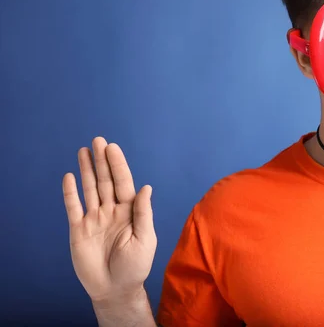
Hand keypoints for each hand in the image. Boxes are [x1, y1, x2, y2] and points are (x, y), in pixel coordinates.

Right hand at [62, 137, 156, 303]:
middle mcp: (111, 211)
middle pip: (105, 181)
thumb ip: (143, 213)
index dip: (118, 165)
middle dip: (102, 161)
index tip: (112, 148)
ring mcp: (94, 219)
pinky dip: (71, 193)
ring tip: (84, 150)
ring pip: (90, 189)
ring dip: (87, 170)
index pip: (123, 183)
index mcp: (130, 211)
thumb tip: (146, 187)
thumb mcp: (145, 239)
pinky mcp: (79, 230)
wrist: (115, 289)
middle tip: (98, 140)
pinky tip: (70, 176)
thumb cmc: (136, 266)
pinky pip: (73, 208)